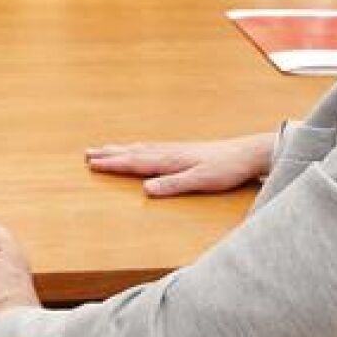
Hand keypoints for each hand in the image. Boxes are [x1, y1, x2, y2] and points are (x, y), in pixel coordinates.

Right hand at [84, 133, 277, 196]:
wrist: (248, 153)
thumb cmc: (226, 169)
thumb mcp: (200, 181)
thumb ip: (173, 185)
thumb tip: (146, 188)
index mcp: (170, 160)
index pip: (135, 162)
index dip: (113, 164)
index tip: (92, 164)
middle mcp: (169, 152)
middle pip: (133, 152)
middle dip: (110, 153)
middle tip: (87, 153)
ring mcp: (176, 149)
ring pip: (141, 148)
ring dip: (121, 148)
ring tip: (104, 148)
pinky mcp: (184, 150)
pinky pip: (152, 147)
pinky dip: (138, 147)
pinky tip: (138, 148)